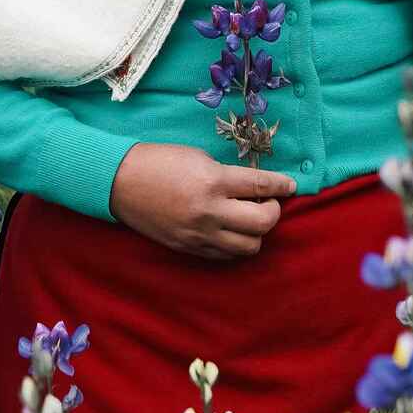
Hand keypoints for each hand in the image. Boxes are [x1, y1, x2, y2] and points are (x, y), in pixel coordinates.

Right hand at [109, 142, 294, 258]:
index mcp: (213, 182)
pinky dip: (235, 244)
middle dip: (273, 211)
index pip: (261, 186)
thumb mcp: (199, 158)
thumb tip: (253, 187)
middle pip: (263, 223)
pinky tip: (231, 230)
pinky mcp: (189, 248)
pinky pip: (225, 255)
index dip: (281, 186)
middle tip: (269, 202)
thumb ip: (227, 175)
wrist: (120, 182)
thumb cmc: (159, 161)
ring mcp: (199, 234)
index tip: (291, 186)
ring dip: (257, 232)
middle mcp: (210, 212)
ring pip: (249, 246)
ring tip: (250, 217)